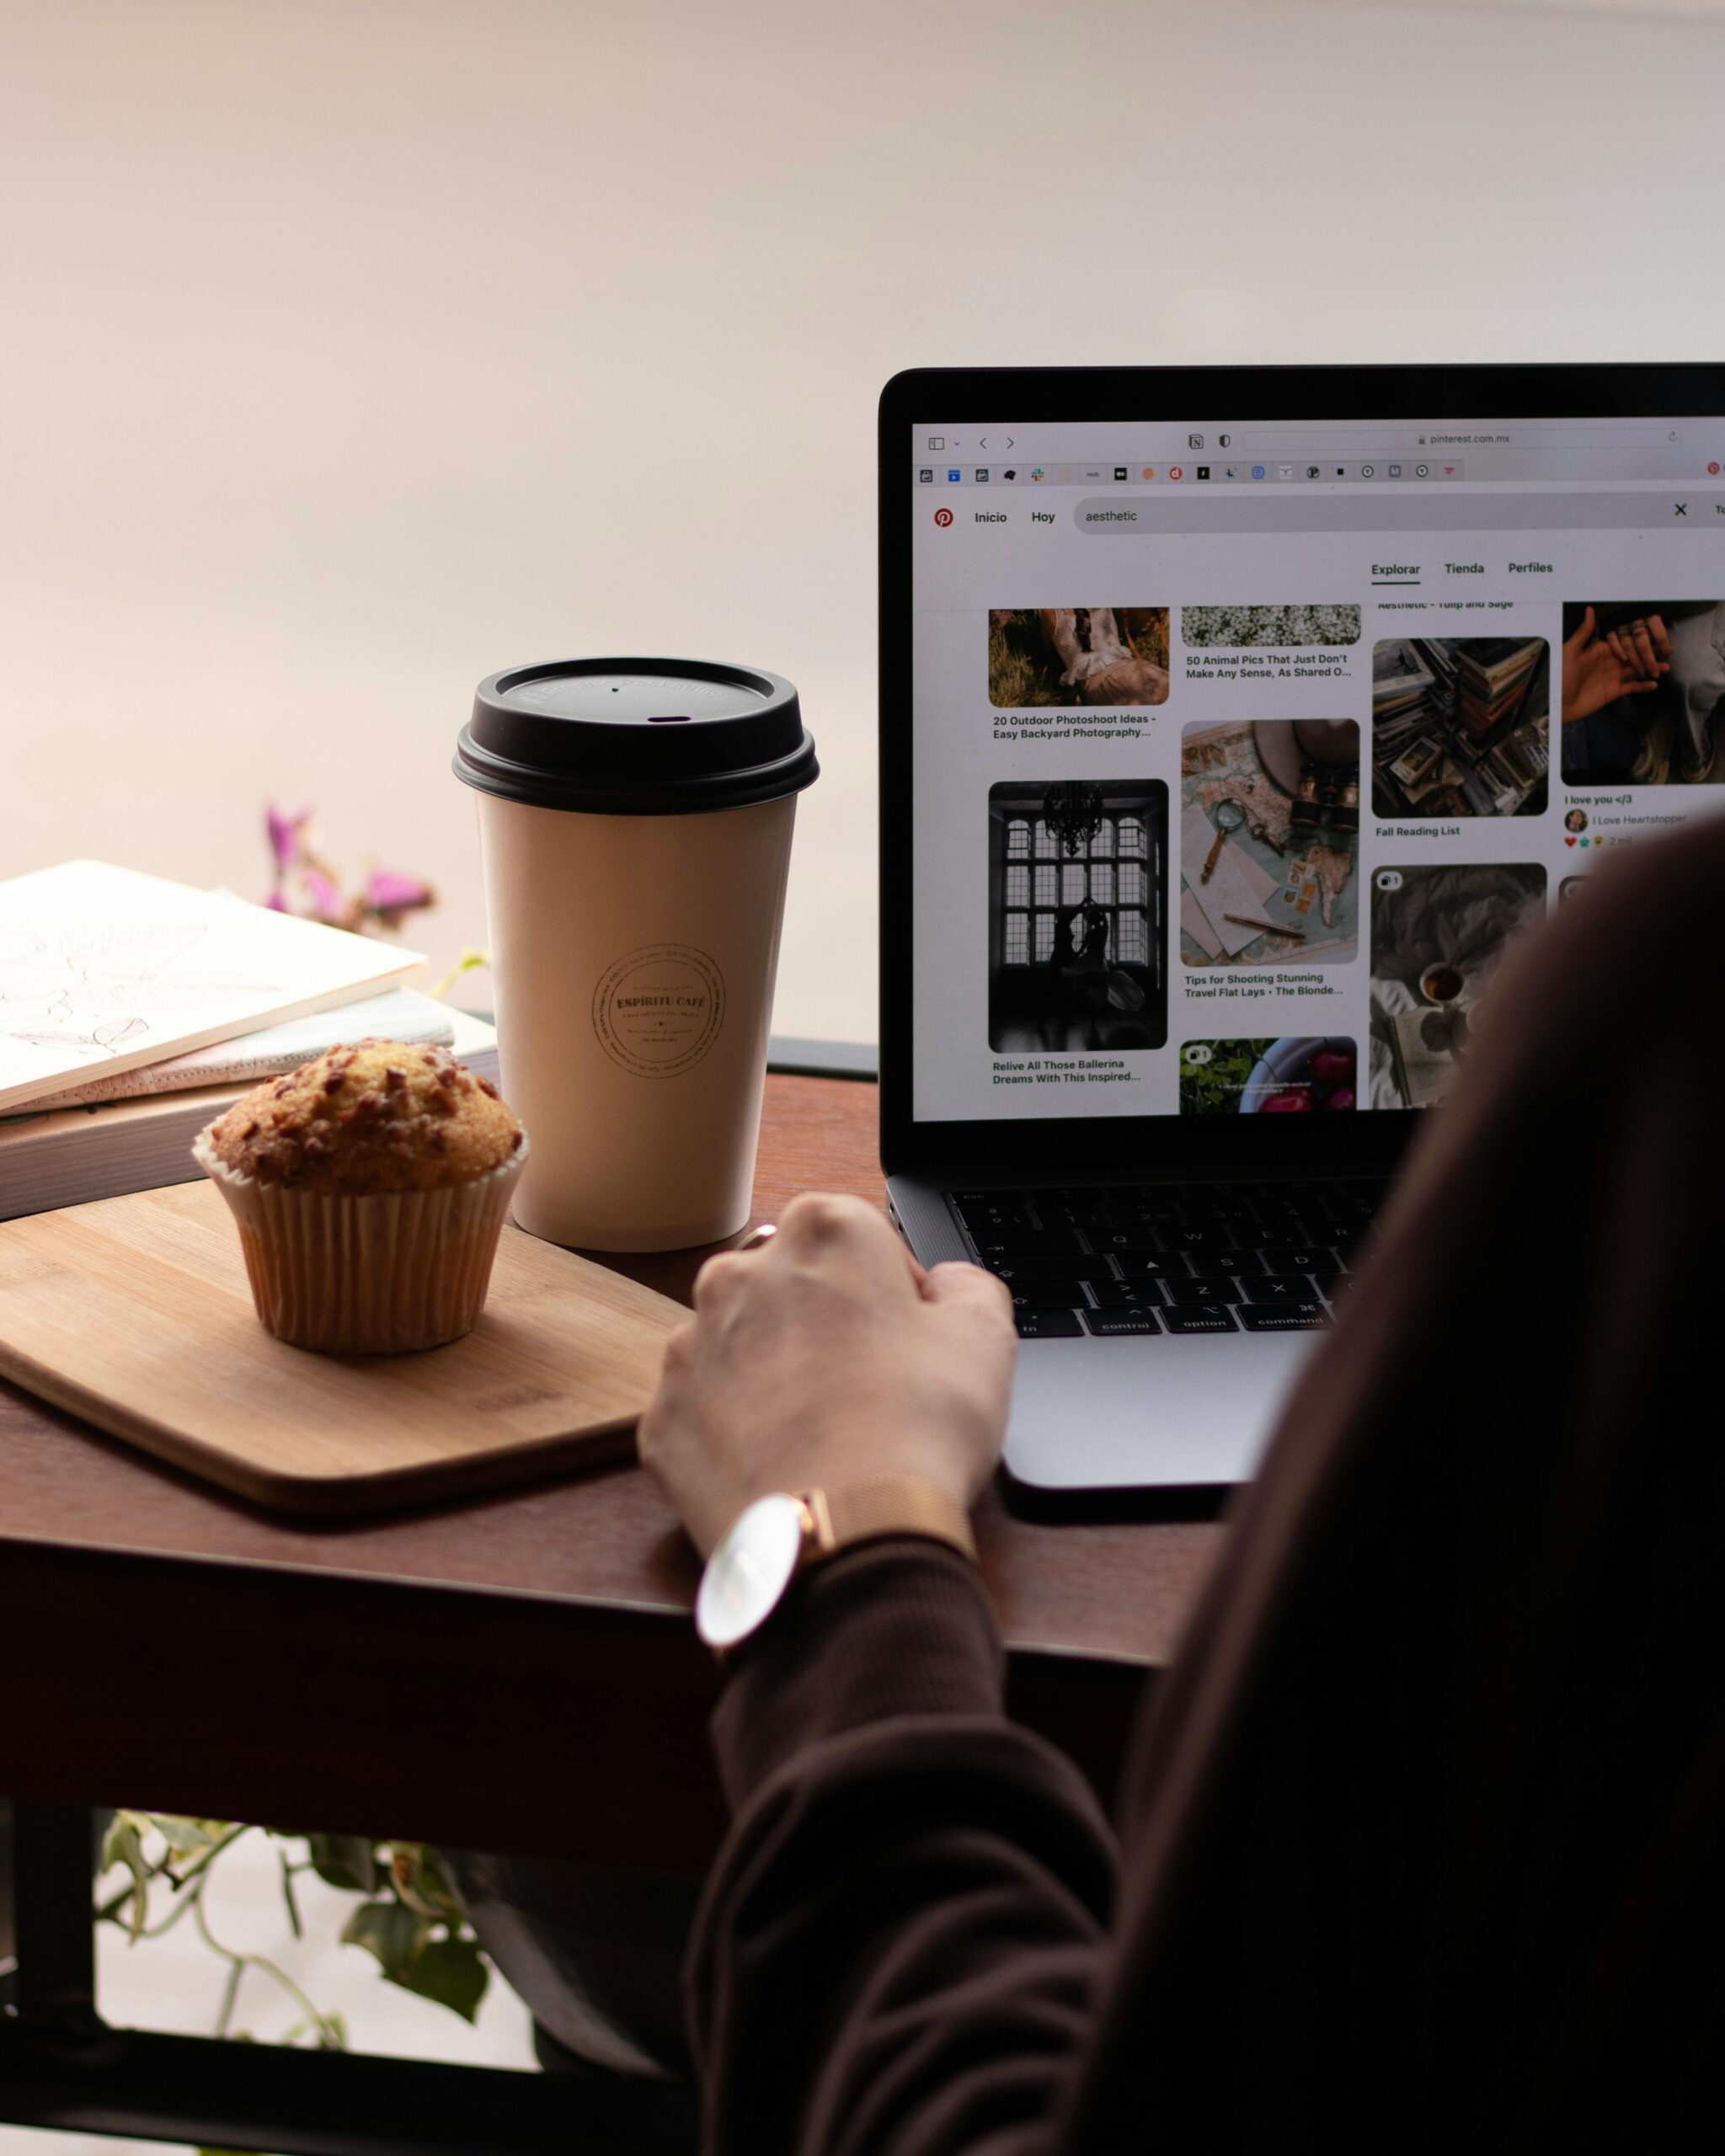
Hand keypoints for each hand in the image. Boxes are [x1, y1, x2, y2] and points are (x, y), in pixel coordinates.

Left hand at [637, 1194, 1016, 1556]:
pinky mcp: (663, 1417)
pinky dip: (737, 1431)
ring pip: (740, 1345)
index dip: (893, 1287)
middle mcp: (741, 1274)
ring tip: (825, 1433)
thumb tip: (946, 1286)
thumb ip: (967, 1286)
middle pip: (790, 1284)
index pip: (860, 1233)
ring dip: (776, 1373)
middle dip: (825, 1322)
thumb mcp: (986, 1338)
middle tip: (871, 1386)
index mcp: (822, 1233)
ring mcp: (690, 1347)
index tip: (912, 1335)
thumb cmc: (915, 1430)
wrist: (842, 1536)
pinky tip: (783, 1463)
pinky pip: (705, 1411)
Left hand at [1562, 606, 1671, 722]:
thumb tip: (1590, 610)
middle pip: (1633, 655)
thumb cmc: (1560, 677)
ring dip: (1650, 667)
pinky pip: (1631, 687)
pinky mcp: (1613, 691)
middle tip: (1667, 649)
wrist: (1557, 704)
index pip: (1623, 641)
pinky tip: (1655, 684)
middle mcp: (1609, 662)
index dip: (1637, 638)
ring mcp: (1612, 677)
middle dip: (1650, 652)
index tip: (1654, 632)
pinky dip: (1643, 686)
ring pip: (1636, 670)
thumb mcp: (1570, 652)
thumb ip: (1583, 632)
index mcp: (1600, 650)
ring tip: (1666, 666)